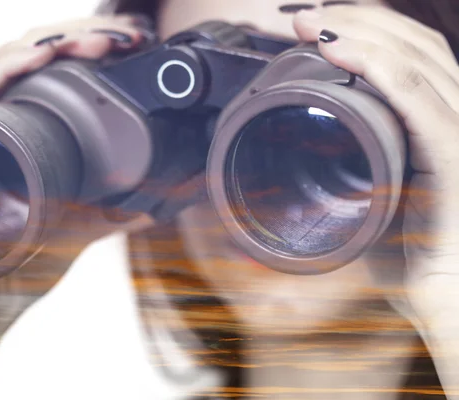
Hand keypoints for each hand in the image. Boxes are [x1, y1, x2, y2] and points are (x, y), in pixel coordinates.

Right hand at [0, 15, 150, 399]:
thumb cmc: (20, 264)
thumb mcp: (80, 228)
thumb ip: (113, 215)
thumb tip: (157, 206)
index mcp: (29, 134)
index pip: (57, 71)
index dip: (93, 48)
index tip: (134, 44)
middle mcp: (0, 122)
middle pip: (35, 55)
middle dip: (84, 37)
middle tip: (127, 36)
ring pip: (7, 60)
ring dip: (54, 40)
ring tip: (97, 42)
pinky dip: (6, 65)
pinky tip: (40, 55)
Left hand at [294, 5, 458, 396]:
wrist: (449, 304)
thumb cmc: (417, 257)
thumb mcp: (378, 199)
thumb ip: (359, 169)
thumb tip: (316, 155)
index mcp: (440, 125)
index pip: (410, 58)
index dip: (366, 32)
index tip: (314, 26)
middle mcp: (457, 118)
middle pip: (413, 45)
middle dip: (356, 19)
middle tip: (303, 15)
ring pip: (414, 60)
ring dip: (358, 31)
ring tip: (310, 20)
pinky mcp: (454, 157)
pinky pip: (415, 99)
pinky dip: (375, 66)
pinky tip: (338, 48)